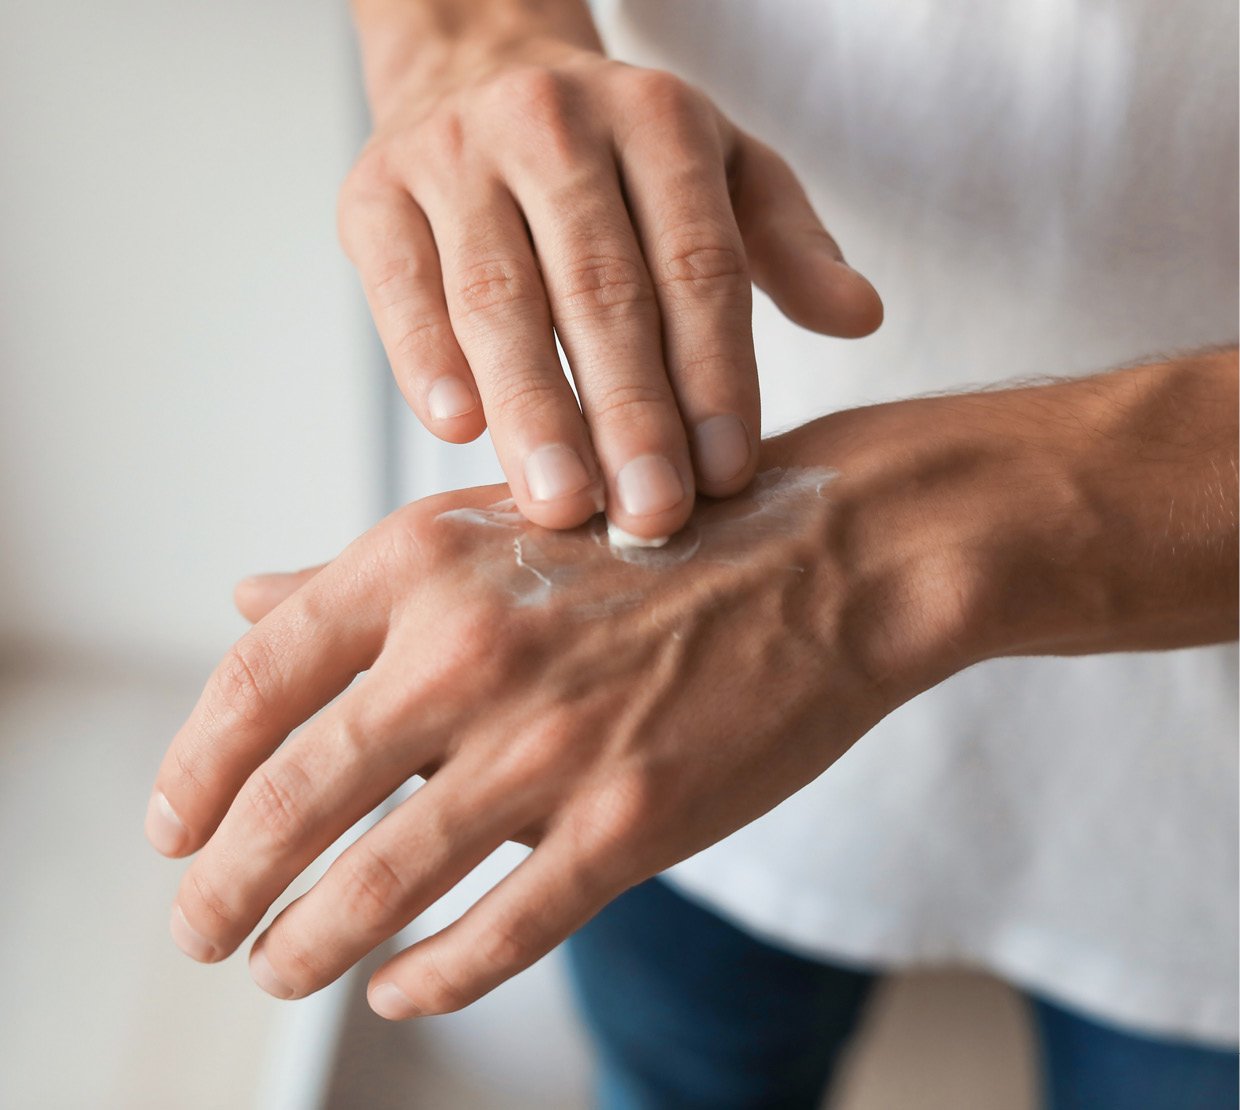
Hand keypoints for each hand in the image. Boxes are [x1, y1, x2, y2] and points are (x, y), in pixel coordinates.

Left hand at [144, 415, 952, 1018]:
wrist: (825, 558)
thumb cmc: (654, 536)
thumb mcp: (497, 524)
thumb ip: (365, 576)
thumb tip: (244, 602)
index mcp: (426, 562)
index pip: (257, 679)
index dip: (195, 768)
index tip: (172, 829)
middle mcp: (472, 649)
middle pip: (293, 799)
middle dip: (224, 886)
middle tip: (199, 928)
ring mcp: (551, 742)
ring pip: (379, 884)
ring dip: (306, 946)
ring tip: (276, 971)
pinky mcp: (630, 820)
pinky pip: (500, 930)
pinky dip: (432, 977)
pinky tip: (399, 991)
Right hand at [340, 22, 882, 540]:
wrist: (480, 70)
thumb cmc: (616, 156)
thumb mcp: (722, 173)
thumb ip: (787, 244)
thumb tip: (861, 317)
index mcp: (659, 121)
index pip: (698, 263)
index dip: (715, 374)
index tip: (728, 474)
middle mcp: (554, 124)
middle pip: (602, 288)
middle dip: (630, 413)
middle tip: (650, 515)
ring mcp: (455, 154)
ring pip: (499, 295)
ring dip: (534, 407)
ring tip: (563, 504)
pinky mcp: (374, 194)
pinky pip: (398, 284)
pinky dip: (424, 357)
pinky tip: (458, 431)